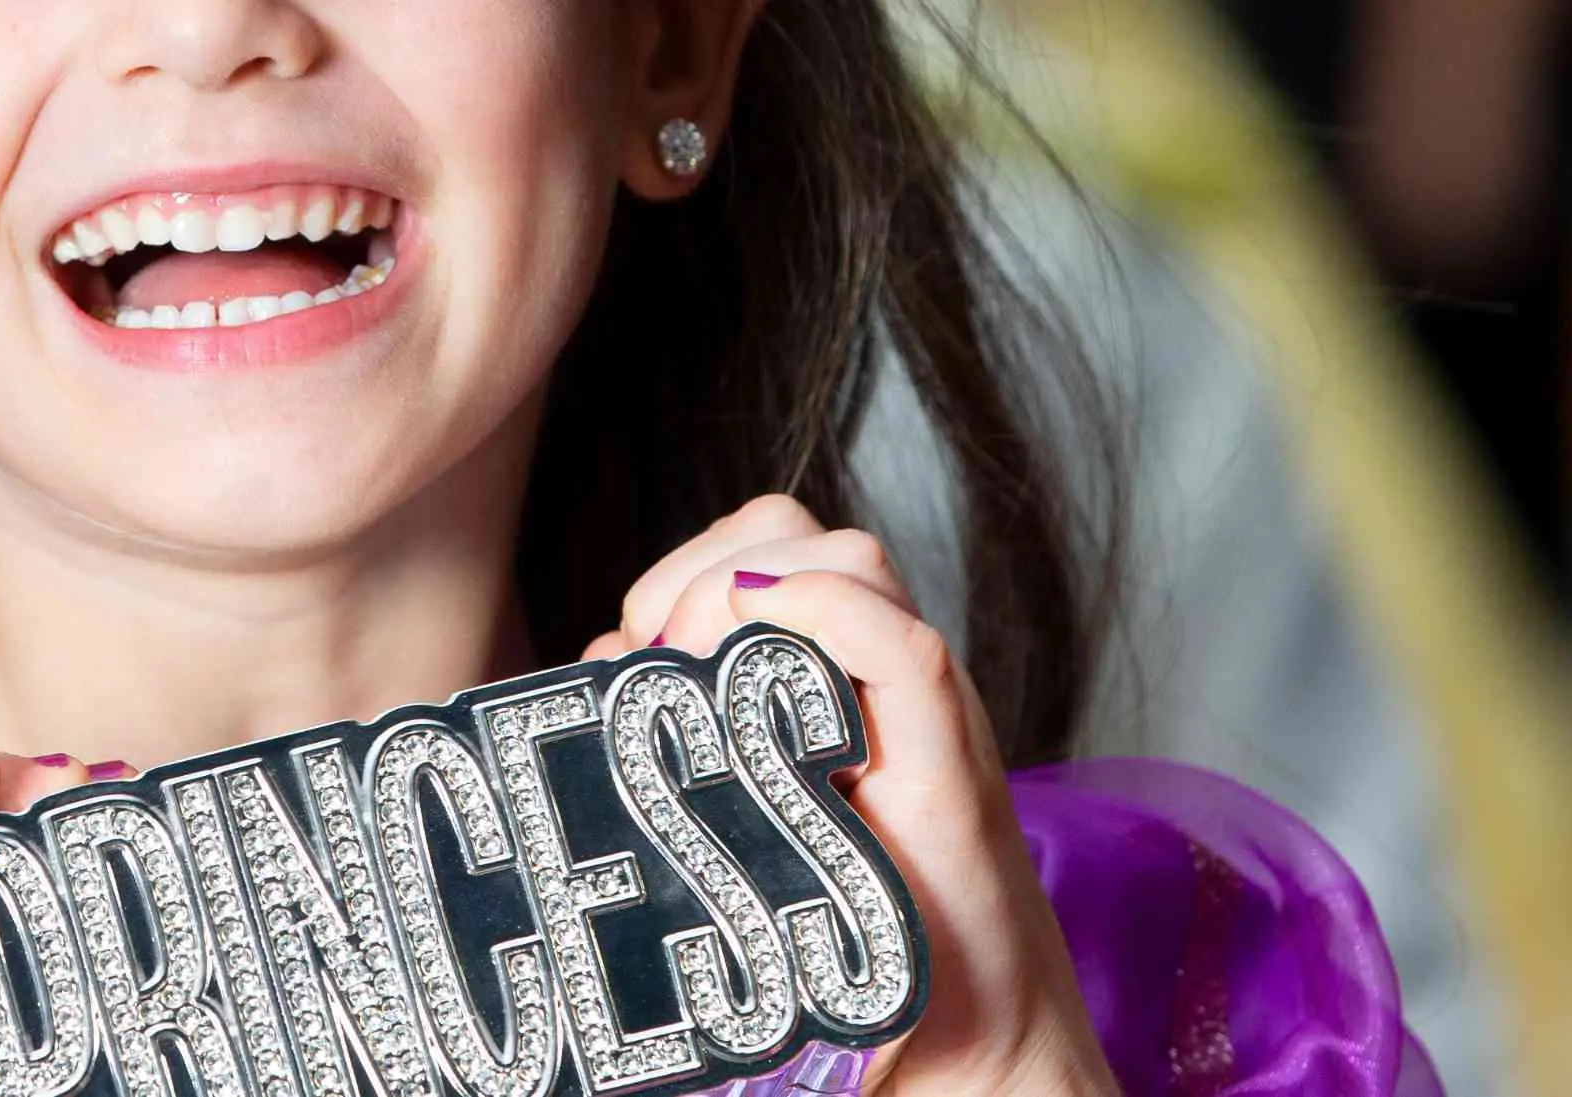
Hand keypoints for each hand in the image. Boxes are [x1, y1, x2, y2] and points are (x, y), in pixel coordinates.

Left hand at [595, 495, 1113, 1096]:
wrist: (967, 1040)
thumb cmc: (844, 937)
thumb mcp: (741, 815)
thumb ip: (679, 733)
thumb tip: (605, 658)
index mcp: (828, 675)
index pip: (750, 544)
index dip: (676, 575)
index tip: (634, 659)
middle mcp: (878, 674)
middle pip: (785, 530)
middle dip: (694, 575)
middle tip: (660, 674)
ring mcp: (922, 713)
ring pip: (850, 559)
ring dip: (745, 592)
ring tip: (699, 686)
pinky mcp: (950, 770)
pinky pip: (904, 649)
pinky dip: (828, 617)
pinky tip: (763, 648)